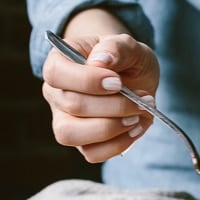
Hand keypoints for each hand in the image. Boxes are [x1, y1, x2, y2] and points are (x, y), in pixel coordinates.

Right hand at [42, 30, 159, 161]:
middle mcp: (56, 94)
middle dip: (114, 105)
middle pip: (72, 105)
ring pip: (72, 134)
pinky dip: (118, 144)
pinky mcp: (82, 143)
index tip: (118, 82)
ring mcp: (65, 121)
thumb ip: (116, 47)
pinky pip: (91, 153)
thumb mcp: (129, 46)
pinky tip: (135, 128)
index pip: (56, 74)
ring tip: (137, 116)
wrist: (136, 79)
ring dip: (111, 128)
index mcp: (59, 62)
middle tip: (143, 100)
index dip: (87, 81)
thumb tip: (101, 61)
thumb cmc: (126, 60)